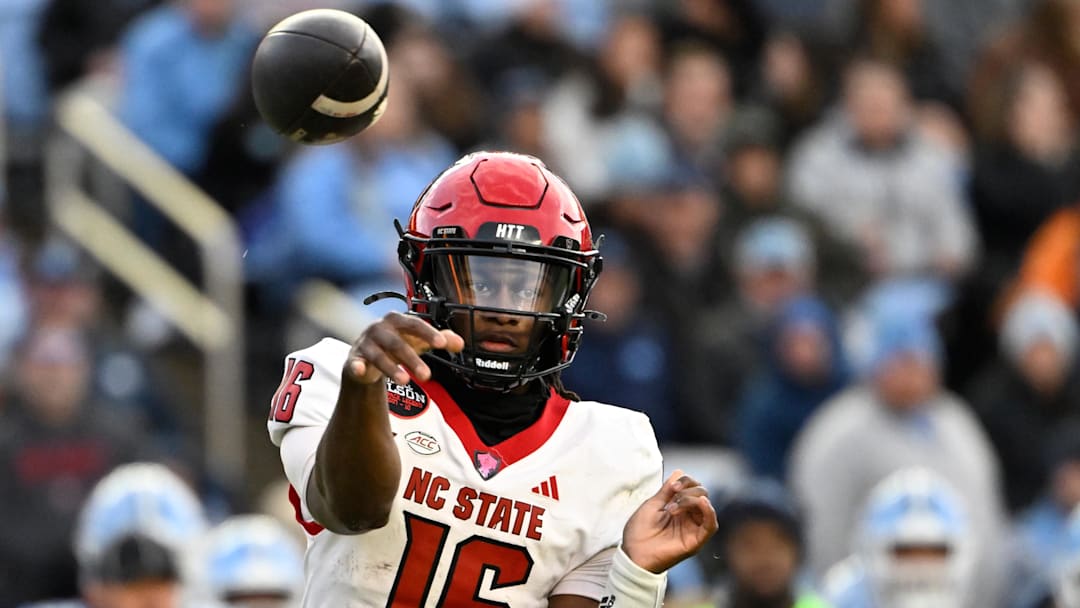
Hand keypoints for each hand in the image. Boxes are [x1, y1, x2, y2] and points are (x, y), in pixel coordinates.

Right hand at [344, 312, 463, 384]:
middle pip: (397, 343)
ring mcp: (366, 343)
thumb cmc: (396, 342)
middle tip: (427, 375)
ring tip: (405, 381)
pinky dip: (357, 366)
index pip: (414, 324)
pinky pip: (355, 362)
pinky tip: (360, 370)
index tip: (441, 343)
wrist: (367, 354)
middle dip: (412, 359)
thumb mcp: (419, 340)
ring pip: (378, 355)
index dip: (428, 333)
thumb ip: (440, 339)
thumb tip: (460, 343)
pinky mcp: (355, 358)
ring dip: (391, 368)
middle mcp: (380, 329)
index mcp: (397, 320)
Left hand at [622, 470, 717, 573]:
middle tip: (673, 495)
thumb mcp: (653, 504)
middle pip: (702, 495)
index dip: (686, 481)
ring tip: (674, 506)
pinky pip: (710, 526)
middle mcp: (689, 518)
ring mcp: (693, 529)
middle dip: (689, 490)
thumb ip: (667, 490)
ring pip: (706, 507)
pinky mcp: (695, 541)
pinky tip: (703, 503)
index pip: (693, 488)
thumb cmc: (639, 531)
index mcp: (679, 508)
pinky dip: (709, 513)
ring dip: (693, 500)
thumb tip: (679, 472)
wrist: (633, 552)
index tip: (673, 485)